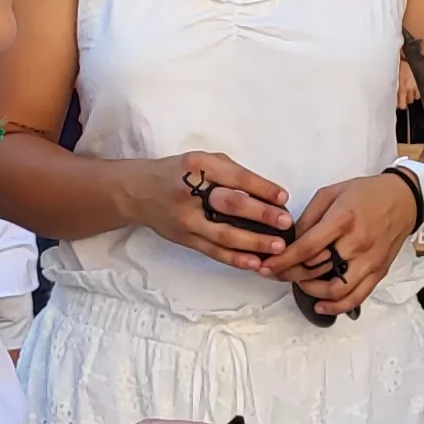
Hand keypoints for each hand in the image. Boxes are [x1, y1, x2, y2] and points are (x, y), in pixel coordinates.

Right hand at [132, 152, 293, 273]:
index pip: (236, 178)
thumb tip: (266, 193)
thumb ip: (230, 173)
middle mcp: (190, 193)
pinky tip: (255, 263)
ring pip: (224, 234)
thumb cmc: (177, 173)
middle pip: (231, 205)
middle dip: (262, 215)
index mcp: (197, 166)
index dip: (262, 188)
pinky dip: (235, 259)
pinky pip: (213, 252)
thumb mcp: (202, 161)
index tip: (283, 197)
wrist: (138, 192)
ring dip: (254, 242)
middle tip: (285, 222)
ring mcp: (187, 219)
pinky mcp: (185, 239)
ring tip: (277, 247)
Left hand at [262, 173, 422, 315]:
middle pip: (316, 270)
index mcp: (343, 220)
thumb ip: (309, 217)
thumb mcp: (331, 193)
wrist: (404, 199)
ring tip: (298, 282)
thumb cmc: (366, 193)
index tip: (266, 266)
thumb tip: (291, 240)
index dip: (283, 260)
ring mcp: (369, 261)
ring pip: (334, 290)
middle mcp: (357, 243)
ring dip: (310, 291)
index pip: (306, 248)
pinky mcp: (379, 272)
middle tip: (276, 273)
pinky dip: (336, 307)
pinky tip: (320, 305)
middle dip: (290, 274)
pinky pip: (356, 297)